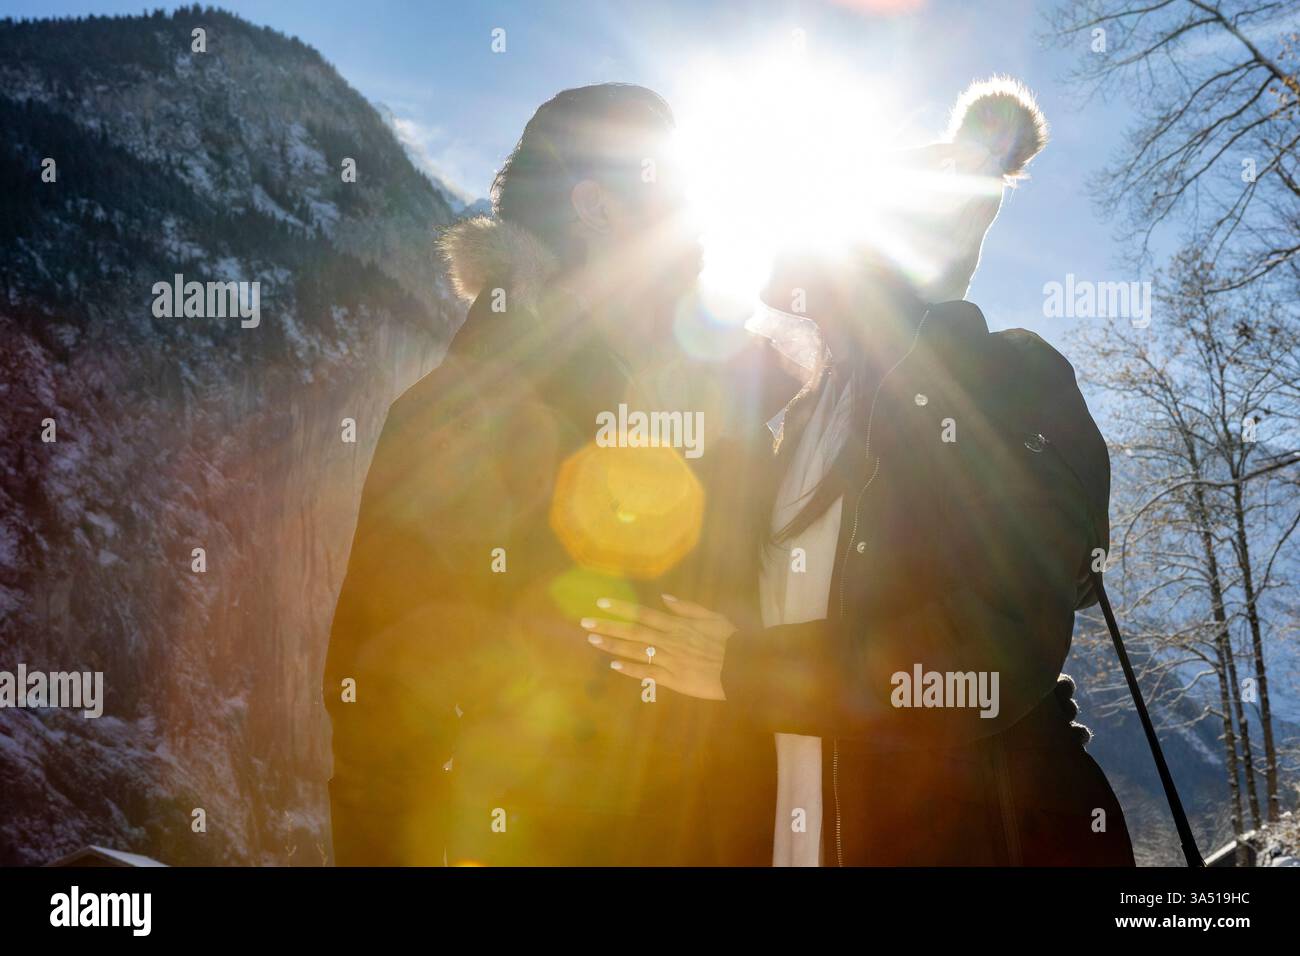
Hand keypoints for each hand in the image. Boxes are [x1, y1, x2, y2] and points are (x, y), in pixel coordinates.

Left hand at [581, 595, 735, 700]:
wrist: (745, 667)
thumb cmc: (732, 641)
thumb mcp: (713, 617)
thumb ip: (688, 608)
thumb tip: (665, 598)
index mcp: (677, 624)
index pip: (643, 613)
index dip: (620, 608)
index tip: (600, 603)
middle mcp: (669, 640)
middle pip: (633, 631)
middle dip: (608, 627)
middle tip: (585, 623)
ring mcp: (670, 660)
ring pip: (636, 651)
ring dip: (613, 645)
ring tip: (592, 640)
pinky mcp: (674, 680)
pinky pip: (648, 674)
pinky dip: (630, 669)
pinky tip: (613, 665)